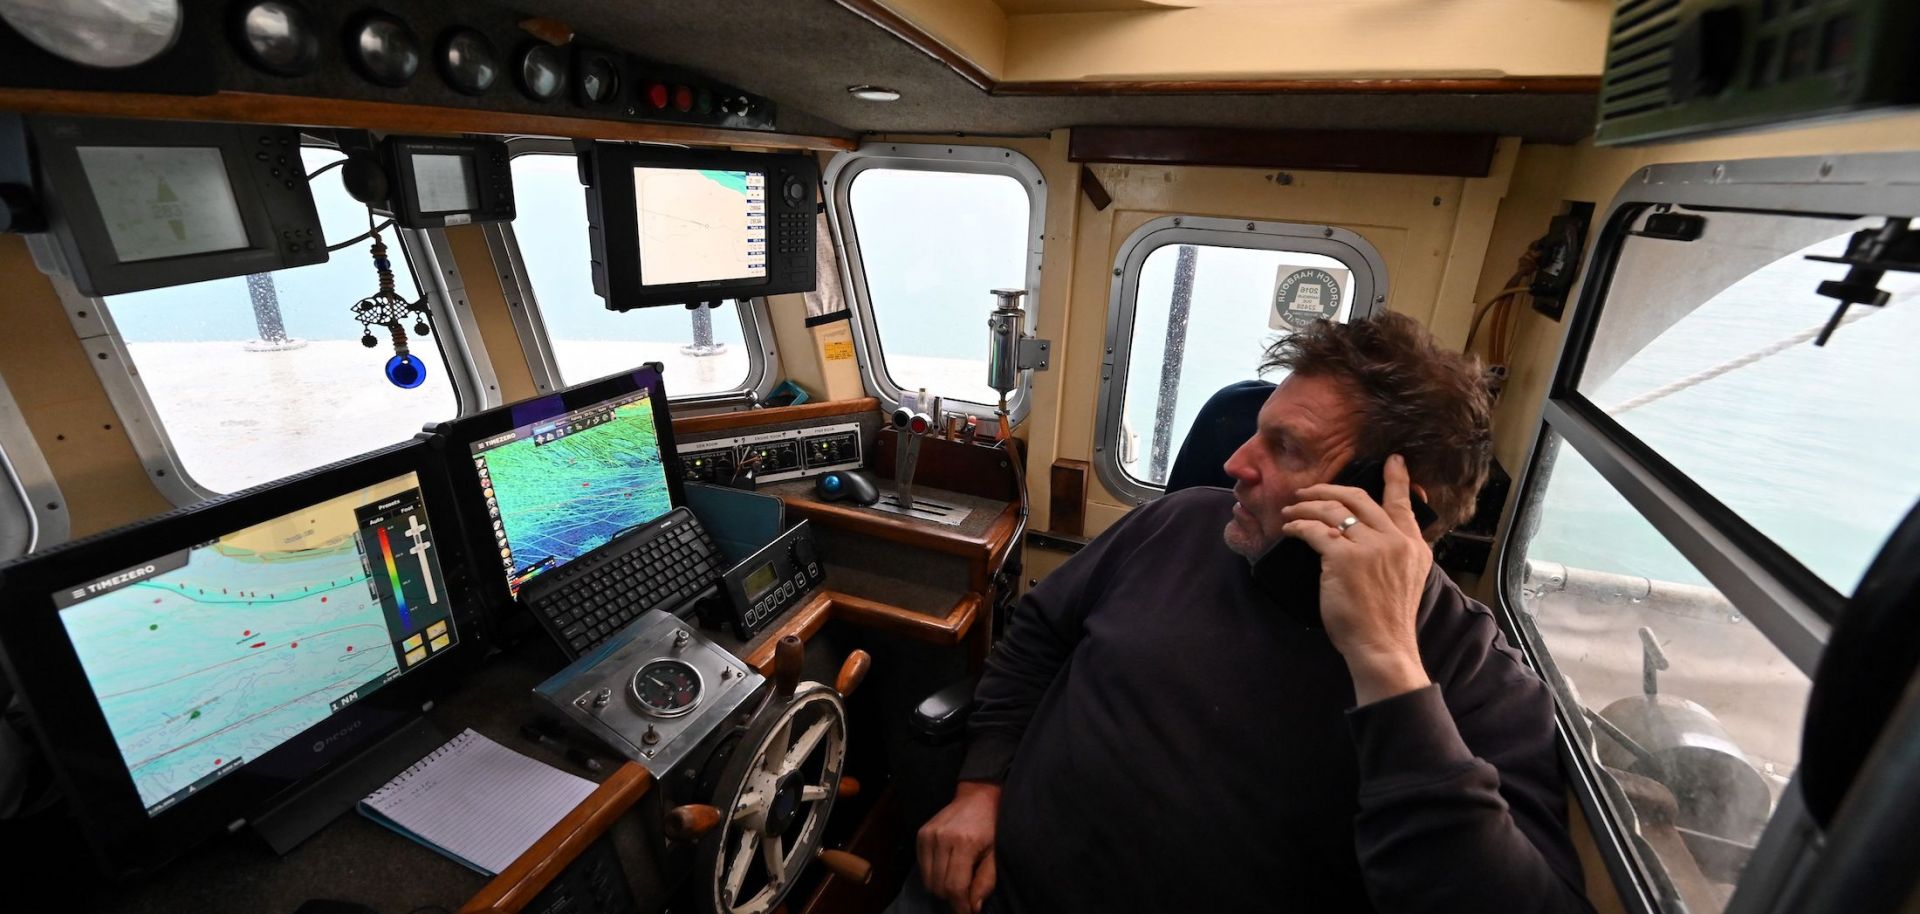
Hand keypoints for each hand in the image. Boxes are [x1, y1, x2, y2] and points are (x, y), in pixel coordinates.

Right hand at [917, 780, 1000, 913]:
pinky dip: (933, 875)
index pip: (955, 887)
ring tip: (957, 882)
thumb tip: (973, 907)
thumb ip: (985, 881)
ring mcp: (928, 835)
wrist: (977, 797)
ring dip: (942, 888)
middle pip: (939, 886)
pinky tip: (947, 869)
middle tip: (966, 896)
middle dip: (953, 898)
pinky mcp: (921, 834)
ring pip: (928, 880)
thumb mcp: (996, 853)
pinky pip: (922, 867)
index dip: (960, 906)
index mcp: (963, 843)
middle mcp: (941, 838)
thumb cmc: (991, 825)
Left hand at [1279, 454, 1432, 704]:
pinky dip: (1298, 526)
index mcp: (1413, 546)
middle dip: (1330, 490)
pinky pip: (1315, 531)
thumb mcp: (1406, 579)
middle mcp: (1394, 541)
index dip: (1397, 479)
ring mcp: (1370, 547)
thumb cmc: (1387, 619)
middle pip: (1359, 499)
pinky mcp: (1343, 559)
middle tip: (1309, 490)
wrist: (1382, 646)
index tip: (1393, 460)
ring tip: (1292, 508)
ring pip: (1333, 510)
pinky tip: (1289, 528)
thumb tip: (1368, 533)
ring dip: (1307, 506)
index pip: (1402, 504)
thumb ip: (1395, 552)